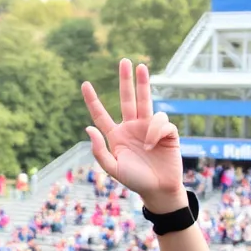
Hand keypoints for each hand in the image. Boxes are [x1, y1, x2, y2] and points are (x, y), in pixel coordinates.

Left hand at [82, 60, 186, 214]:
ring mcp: (149, 127)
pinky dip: (156, 133)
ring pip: (147, 102)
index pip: (101, 115)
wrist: (159, 190)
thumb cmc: (134, 180)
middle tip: (124, 61)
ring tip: (148, 136)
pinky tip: (154, 146)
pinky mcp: (166, 131)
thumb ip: (99, 150)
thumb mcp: (112, 168)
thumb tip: (88, 127)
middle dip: (126, 80)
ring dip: (145, 90)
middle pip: (127, 99)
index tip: (84, 84)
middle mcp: (132, 127)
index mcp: (116, 136)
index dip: (93, 100)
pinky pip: (160, 122)